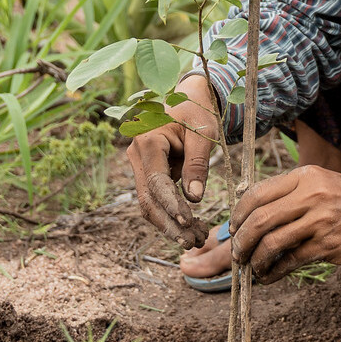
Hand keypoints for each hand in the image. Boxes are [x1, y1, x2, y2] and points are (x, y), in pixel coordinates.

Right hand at [124, 75, 224, 248]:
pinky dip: (169, 214)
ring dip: (170, 224)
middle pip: (148, 199)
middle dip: (169, 224)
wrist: (187, 99)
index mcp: (148, 140)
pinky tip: (190, 227)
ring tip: (196, 238)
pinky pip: (154, 198)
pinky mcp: (146, 172)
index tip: (188, 223)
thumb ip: (198, 164)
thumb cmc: (196, 112)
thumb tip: (194, 199)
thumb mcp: (203, 134)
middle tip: (193, 241)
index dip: (170, 205)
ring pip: (149, 202)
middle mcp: (136, 154)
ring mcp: (138, 164)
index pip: (156, 181)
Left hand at [229, 165, 340, 282]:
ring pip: (272, 242)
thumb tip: (249, 215)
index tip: (233, 228)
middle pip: (260, 219)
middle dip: (241, 240)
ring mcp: (320, 221)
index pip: (257, 193)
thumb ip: (288, 195)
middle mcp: (311, 196)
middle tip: (236, 253)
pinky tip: (268, 276)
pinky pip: (290, 261)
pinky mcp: (328, 245)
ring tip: (252, 266)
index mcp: (304, 177)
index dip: (238, 214)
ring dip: (255, 258)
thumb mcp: (319, 184)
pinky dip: (274, 271)